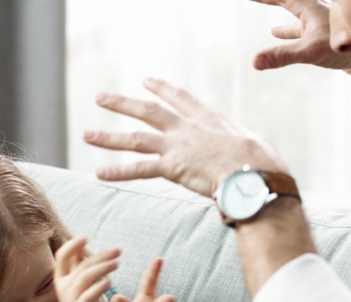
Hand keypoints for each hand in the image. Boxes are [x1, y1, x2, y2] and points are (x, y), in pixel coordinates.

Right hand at [53, 237, 118, 301]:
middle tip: (118, 250)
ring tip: (117, 263)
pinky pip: (89, 296)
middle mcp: (64, 286)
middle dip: (101, 255)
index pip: (61, 256)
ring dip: (102, 268)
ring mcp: (71, 299)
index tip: (86, 237)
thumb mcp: (76, 285)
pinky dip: (98, 288)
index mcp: (62, 278)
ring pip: (85, 278)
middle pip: (81, 265)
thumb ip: (77, 267)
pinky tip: (109, 282)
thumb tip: (80, 247)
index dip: (72, 245)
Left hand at [86, 78, 285, 196]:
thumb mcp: (255, 148)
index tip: (146, 80)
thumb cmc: (264, 164)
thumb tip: (253, 156)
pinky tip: (100, 172)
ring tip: (87, 134)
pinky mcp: (173, 167)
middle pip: (149, 111)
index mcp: (210, 120)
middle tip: (102, 98)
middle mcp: (189, 129)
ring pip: (136, 139)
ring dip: (109, 137)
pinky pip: (139, 170)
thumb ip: (245, 148)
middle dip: (123, 104)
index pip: (181, 100)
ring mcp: (178, 146)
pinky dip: (119, 171)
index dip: (163, 89)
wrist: (257, 172)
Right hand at [250, 0, 350, 73]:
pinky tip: (278, 35)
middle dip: (271, 1)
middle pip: (287, 2)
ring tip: (268, 18)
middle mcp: (314, 14)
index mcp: (309, 9)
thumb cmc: (345, 49)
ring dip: (280, 18)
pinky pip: (299, 31)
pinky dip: (287, 32)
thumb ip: (282, 56)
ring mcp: (319, 26)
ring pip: (294, 18)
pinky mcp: (323, 38)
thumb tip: (255, 62)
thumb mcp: (309, 52)